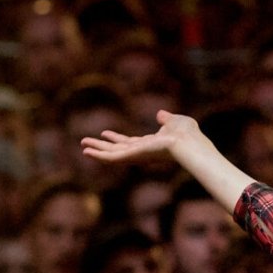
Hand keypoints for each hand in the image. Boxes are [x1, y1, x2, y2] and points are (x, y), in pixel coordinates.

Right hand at [82, 110, 207, 165]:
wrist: (189, 142)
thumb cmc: (188, 134)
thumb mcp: (176, 121)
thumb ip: (167, 119)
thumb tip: (160, 114)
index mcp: (152, 144)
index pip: (130, 143)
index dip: (117, 139)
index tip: (105, 134)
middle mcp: (143, 152)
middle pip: (118, 150)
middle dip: (103, 146)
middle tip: (86, 143)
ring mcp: (137, 155)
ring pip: (113, 154)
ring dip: (97, 150)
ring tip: (83, 146)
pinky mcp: (133, 157)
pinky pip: (113, 158)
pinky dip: (99, 156)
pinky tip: (86, 152)